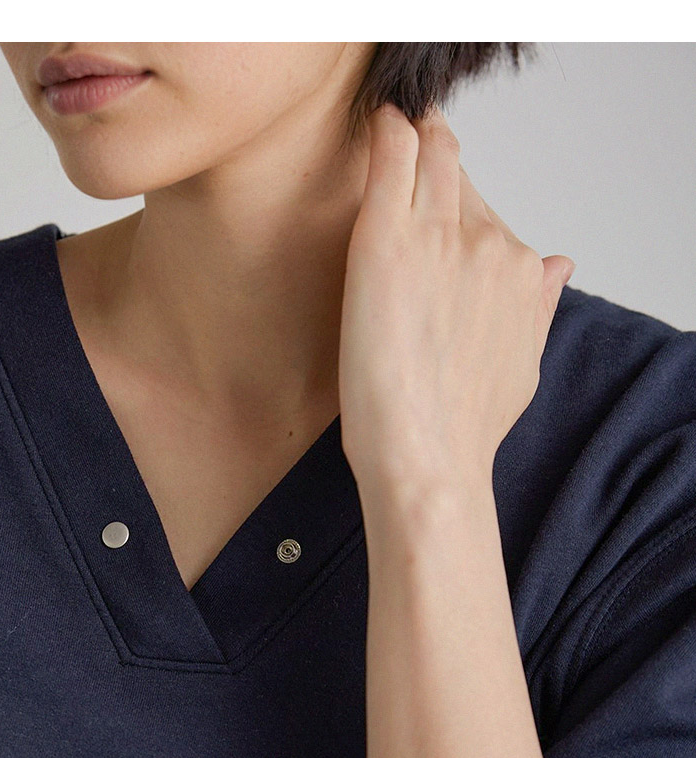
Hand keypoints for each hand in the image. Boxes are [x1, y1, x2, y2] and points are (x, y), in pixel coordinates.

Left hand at [338, 102, 574, 493]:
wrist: (428, 457)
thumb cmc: (464, 426)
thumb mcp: (522, 362)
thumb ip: (536, 307)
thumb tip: (558, 266)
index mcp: (518, 269)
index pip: (485, 210)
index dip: (456, 197)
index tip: (436, 186)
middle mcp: (487, 243)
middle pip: (457, 174)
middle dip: (434, 154)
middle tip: (408, 141)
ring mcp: (439, 237)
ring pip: (427, 157)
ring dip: (411, 138)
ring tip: (389, 127)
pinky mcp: (387, 242)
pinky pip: (391, 160)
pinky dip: (386, 135)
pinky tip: (378, 121)